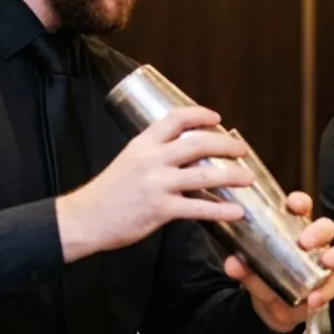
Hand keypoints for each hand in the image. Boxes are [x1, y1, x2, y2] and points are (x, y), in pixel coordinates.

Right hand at [56, 106, 253, 259]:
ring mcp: (157, 184)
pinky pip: (198, 208)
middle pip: (198, 143)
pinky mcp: (160, 209)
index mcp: (143, 143)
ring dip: (231, 176)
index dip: (200, 115)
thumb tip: (187, 155)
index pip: (176, 118)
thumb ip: (155, 155)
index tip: (217, 118)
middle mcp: (152, 159)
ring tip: (247, 178)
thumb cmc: (108, 192)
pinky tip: (236, 212)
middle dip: (226, 144)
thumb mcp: (128, 161)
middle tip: (242, 149)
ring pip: (204, 175)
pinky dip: (221, 210)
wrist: (85, 218)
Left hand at [224, 191, 333, 332]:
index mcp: (294, 229)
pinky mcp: (329, 285)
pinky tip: (314, 300)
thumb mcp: (251, 274)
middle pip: (326, 227)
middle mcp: (314, 243)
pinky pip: (333, 286)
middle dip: (319, 231)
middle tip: (305, 241)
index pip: (301, 208)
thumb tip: (233, 262)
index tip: (294, 204)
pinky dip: (324, 293)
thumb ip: (243, 269)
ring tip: (326, 263)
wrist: (274, 310)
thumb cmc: (265, 280)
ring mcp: (324, 263)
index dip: (301, 202)